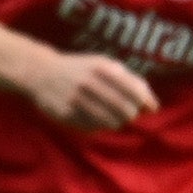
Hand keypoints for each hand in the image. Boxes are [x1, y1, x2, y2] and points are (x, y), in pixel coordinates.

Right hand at [25, 51, 157, 132]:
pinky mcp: (66, 114)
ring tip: (112, 115)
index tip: (151, 109)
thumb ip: (129, 80)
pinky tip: (94, 116)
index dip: (147, 102)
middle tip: (128, 113)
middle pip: (126, 110)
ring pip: (111, 123)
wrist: (40, 73)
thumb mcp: (103, 64)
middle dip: (132, 114)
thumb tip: (152, 106)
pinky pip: (93, 128)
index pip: (135, 91)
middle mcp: (89, 83)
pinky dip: (99, 125)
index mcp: (101, 68)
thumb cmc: (80, 69)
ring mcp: (76, 100)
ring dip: (116, 121)